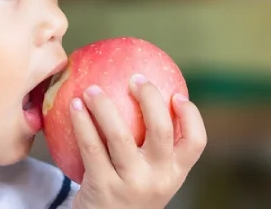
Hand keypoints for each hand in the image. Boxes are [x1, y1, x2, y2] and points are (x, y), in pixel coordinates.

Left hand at [70, 75, 206, 208]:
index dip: (191, 115)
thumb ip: (153, 150)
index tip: (177, 94)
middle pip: (161, 130)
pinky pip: (91, 146)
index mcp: (175, 174)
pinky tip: (73, 105)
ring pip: (120, 135)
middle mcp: (158, 178)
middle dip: (149, 97)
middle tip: (134, 78)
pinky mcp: (103, 187)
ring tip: (92, 89)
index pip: (196, 142)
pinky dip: (82, 122)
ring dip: (104, 106)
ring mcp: (131, 183)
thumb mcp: (150, 178)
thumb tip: (146, 96)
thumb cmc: (127, 193)